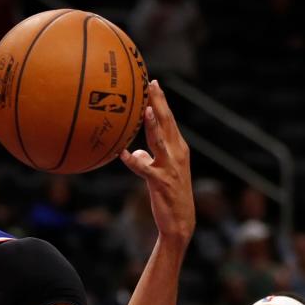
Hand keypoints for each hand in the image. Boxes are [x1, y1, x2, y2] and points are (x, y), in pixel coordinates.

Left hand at [119, 80, 194, 242]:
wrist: (181, 222)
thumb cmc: (169, 196)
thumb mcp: (160, 173)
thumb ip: (149, 159)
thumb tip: (135, 152)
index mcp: (178, 148)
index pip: (169, 120)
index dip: (161, 101)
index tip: (152, 83)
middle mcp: (177, 154)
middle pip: (167, 123)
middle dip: (158, 102)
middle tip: (150, 84)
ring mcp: (170, 167)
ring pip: (160, 141)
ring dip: (153, 124)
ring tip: (144, 110)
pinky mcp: (160, 182)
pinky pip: (144, 169)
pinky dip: (134, 161)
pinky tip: (123, 153)